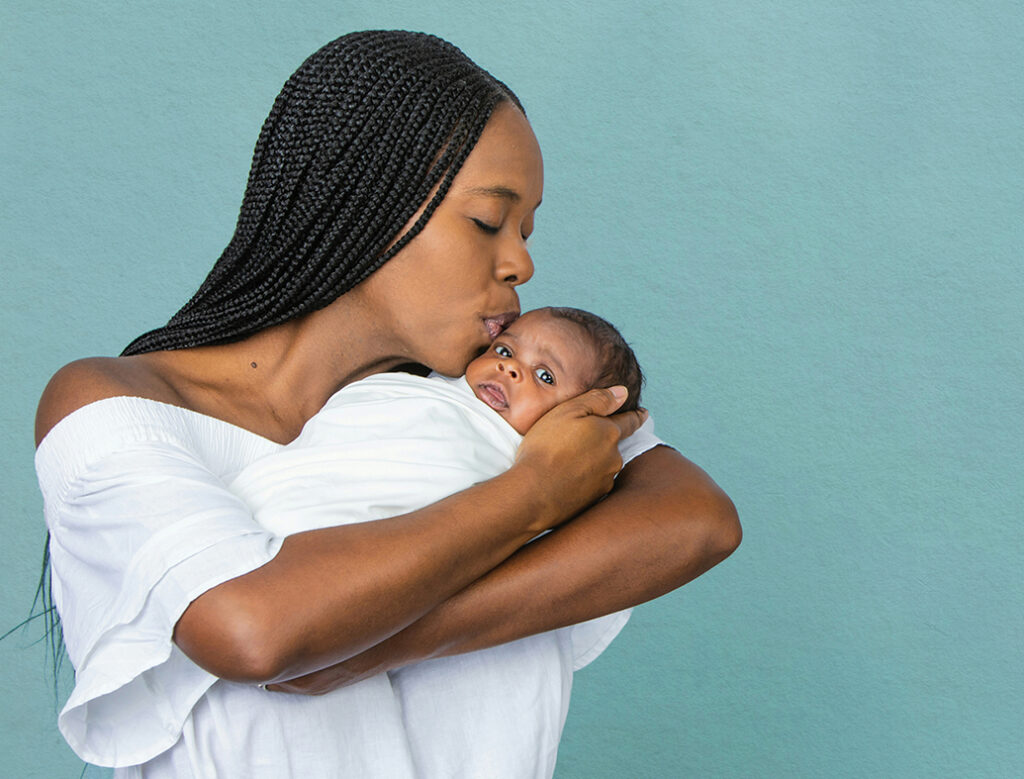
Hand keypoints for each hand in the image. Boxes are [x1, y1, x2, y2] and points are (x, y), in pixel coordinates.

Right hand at [513, 386, 646, 524]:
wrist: (533, 493)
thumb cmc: (546, 447)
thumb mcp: (568, 412)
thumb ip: (598, 400)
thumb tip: (622, 393)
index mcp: (609, 433)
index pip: (629, 421)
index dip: (636, 416)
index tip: (643, 413)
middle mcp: (614, 457)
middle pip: (612, 444)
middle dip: (602, 440)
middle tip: (580, 439)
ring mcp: (606, 480)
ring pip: (603, 465)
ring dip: (591, 461)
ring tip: (565, 460)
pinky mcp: (595, 499)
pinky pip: (593, 483)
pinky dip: (583, 479)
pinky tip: (565, 477)